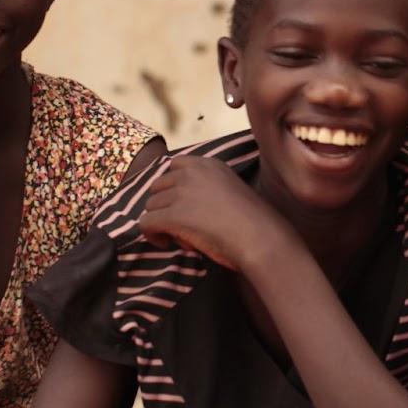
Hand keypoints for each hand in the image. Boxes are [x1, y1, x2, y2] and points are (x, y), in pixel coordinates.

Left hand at [137, 155, 287, 271]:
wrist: (260, 237)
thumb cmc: (254, 223)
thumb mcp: (230, 191)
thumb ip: (208, 190)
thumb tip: (185, 207)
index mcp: (208, 164)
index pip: (174, 166)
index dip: (172, 187)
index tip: (181, 204)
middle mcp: (191, 173)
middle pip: (158, 186)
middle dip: (165, 205)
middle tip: (181, 225)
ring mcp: (181, 193)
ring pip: (150, 206)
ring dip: (161, 221)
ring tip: (180, 237)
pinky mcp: (173, 215)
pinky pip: (146, 224)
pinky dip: (152, 235)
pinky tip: (166, 243)